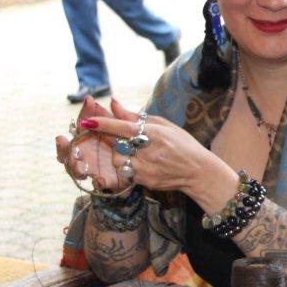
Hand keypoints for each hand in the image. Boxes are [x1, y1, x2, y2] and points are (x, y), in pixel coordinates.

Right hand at [55, 97, 121, 191]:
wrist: (150, 154)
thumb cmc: (130, 135)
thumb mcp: (120, 122)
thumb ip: (104, 113)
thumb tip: (89, 98)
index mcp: (86, 139)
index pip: (69, 142)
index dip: (62, 142)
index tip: (60, 138)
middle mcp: (86, 154)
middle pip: (68, 157)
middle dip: (65, 157)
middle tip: (67, 158)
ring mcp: (95, 168)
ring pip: (79, 171)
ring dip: (77, 170)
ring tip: (81, 169)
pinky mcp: (108, 179)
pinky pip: (101, 183)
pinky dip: (99, 182)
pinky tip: (100, 181)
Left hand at [81, 100, 223, 195]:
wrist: (199, 172)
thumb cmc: (183, 145)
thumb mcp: (164, 126)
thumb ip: (136, 117)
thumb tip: (114, 104)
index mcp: (155, 134)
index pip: (123, 128)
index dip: (103, 124)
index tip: (87, 121)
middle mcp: (149, 153)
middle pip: (116, 146)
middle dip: (110, 140)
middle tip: (113, 136)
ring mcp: (146, 169)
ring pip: (118, 161)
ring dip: (119, 154)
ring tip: (133, 151)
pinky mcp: (145, 182)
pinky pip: (126, 172)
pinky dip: (128, 165)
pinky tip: (141, 162)